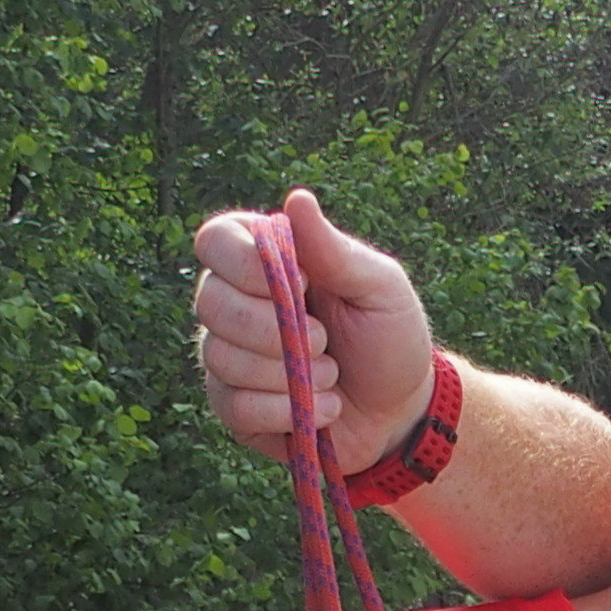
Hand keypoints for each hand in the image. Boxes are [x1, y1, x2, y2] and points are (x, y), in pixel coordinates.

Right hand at [190, 187, 436, 478]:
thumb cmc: (389, 337)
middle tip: (325, 340)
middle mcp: (234, 303)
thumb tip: (297, 199)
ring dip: (290, 374)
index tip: (304, 284)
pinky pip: (235, 406)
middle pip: (211, 302)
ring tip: (330, 376)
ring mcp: (228, 356)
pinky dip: (286, 410)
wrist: (400, 410)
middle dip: (275, 329)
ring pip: (221, 357)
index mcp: (262, 260)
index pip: (215, 240)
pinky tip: (320, 408)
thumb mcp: (378, 287)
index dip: (249, 264)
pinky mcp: (234, 407)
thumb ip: (334, 250)